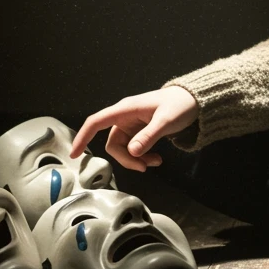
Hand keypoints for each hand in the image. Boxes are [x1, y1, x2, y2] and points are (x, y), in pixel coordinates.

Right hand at [69, 86, 198, 172]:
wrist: (194, 100)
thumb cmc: (180, 105)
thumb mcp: (166, 120)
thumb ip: (149, 136)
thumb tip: (132, 152)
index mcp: (125, 109)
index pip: (96, 122)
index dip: (83, 137)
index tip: (75, 154)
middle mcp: (124, 118)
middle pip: (112, 144)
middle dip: (127, 159)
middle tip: (146, 167)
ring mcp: (131, 126)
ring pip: (123, 149)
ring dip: (136, 160)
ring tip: (157, 162)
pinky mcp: (139, 132)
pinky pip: (133, 149)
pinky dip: (142, 157)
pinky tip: (156, 159)